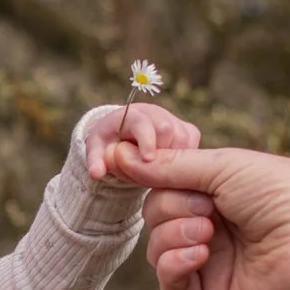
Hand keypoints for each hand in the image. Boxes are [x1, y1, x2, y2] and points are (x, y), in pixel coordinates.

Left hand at [84, 102, 199, 181]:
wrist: (124, 134)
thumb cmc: (110, 143)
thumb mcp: (98, 150)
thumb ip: (96, 161)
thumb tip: (95, 174)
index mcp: (133, 114)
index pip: (143, 123)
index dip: (147, 140)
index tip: (148, 159)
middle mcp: (157, 115)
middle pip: (168, 132)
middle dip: (160, 155)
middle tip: (147, 174)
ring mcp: (175, 122)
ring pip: (184, 142)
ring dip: (172, 161)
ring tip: (155, 173)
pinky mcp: (189, 132)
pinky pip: (194, 148)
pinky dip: (185, 162)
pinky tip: (171, 169)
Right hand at [104, 147, 289, 289]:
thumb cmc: (284, 192)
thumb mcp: (221, 167)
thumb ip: (168, 167)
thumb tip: (117, 156)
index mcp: (217, 196)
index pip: (162, 189)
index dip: (156, 182)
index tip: (140, 169)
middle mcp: (212, 230)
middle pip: (154, 219)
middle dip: (171, 208)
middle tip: (208, 207)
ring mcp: (211, 265)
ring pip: (156, 251)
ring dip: (174, 235)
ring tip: (208, 231)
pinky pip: (169, 283)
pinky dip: (174, 264)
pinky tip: (200, 253)